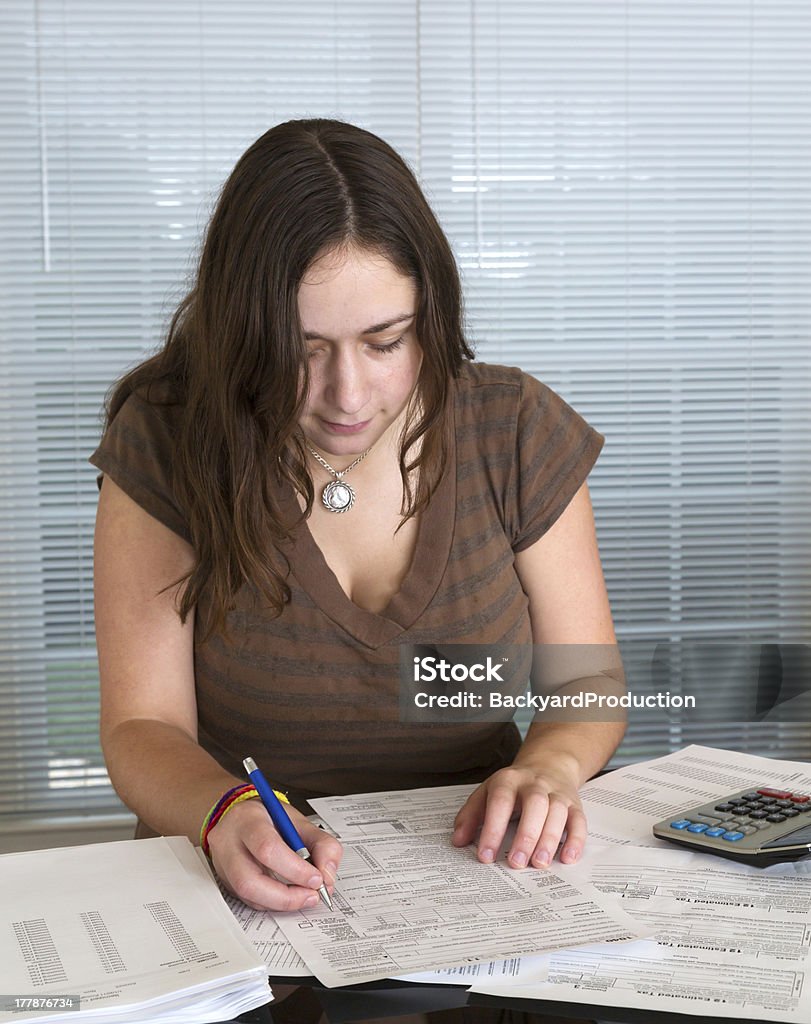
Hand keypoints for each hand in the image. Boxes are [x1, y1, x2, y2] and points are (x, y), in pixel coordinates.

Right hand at [208, 798, 342, 910]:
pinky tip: (288, 895)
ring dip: (281, 903)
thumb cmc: (269, 819)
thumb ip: (321, 844)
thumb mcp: (299, 821)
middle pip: (249, 880)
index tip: (317, 878)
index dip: (295, 869)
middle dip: (286, 896)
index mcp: (248, 819)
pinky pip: (249, 901)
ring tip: (304, 897)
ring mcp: (223, 865)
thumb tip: (327, 874)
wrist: (242, 818)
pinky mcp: (227, 882)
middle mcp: (229, 843)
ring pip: (246, 896)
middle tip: (311, 895)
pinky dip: (273, 903)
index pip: (267, 848)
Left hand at [451, 760, 585, 868]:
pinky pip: (579, 820)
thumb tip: (458, 841)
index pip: (500, 802)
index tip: (485, 856)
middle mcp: (534, 784)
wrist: (549, 764)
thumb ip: (470, 815)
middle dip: (525, 835)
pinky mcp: (574, 804)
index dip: (492, 829)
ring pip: (557, 812)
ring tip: (539, 863)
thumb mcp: (487, 793)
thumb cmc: (514, 787)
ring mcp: (556, 793)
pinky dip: (575, 840)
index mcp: (508, 780)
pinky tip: (567, 858)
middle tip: (516, 863)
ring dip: (549, 839)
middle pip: (534, 804)